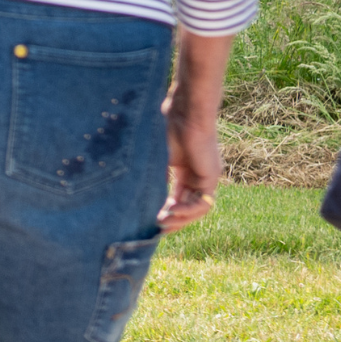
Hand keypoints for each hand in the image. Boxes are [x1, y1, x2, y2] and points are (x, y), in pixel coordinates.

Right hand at [160, 30, 232, 233]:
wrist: (183, 111)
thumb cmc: (166, 126)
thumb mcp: (152, 157)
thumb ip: (148, 175)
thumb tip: (129, 192)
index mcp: (183, 170)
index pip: (176, 199)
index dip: (164, 212)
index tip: (148, 222)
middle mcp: (196, 176)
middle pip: (187, 208)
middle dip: (172, 222)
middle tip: (154, 231)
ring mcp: (205, 177)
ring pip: (197, 210)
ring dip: (180, 220)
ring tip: (161, 222)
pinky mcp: (211, 177)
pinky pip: (203, 204)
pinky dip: (188, 212)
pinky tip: (171, 211)